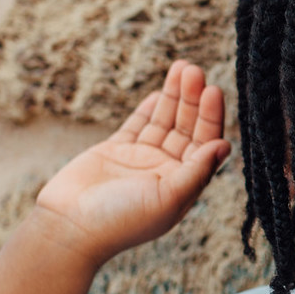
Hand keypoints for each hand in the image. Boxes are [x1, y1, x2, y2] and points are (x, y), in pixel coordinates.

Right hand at [33, 60, 230, 263]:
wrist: (70, 227)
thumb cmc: (121, 221)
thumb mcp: (167, 197)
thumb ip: (196, 172)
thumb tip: (225, 145)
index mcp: (184, 186)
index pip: (205, 144)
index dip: (211, 117)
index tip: (213, 90)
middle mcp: (166, 172)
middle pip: (187, 128)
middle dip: (193, 99)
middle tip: (195, 70)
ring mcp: (141, 161)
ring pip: (164, 121)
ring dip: (174, 96)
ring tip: (183, 66)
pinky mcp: (116, 152)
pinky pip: (138, 125)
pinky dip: (149, 108)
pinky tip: (161, 91)